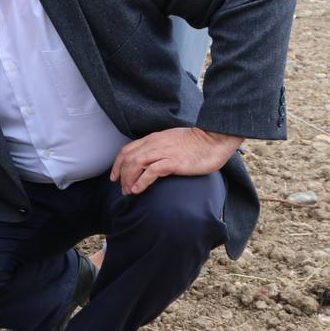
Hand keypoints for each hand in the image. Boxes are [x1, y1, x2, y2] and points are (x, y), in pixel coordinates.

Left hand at [110, 127, 243, 195]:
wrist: (215, 138)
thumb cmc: (196, 142)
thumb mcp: (171, 141)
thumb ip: (159, 147)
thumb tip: (151, 160)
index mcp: (153, 139)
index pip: (127, 150)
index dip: (117, 164)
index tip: (114, 177)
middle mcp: (155, 144)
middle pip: (128, 159)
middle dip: (121, 176)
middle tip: (123, 190)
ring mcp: (163, 152)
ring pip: (136, 164)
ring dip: (129, 180)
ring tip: (129, 192)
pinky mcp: (173, 162)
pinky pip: (151, 171)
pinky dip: (141, 181)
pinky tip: (138, 190)